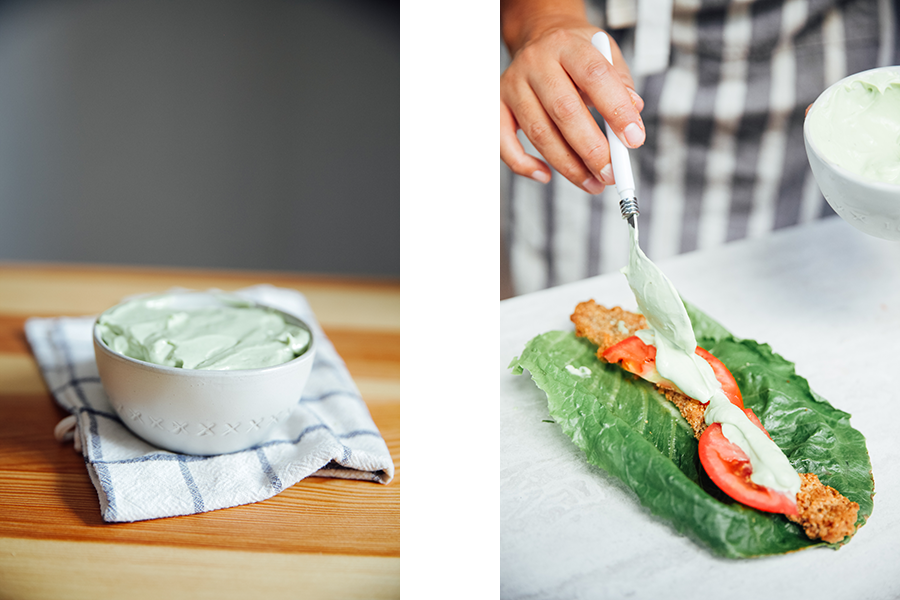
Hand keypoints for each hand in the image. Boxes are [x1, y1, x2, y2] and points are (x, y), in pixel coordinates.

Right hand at [500, 16, 644, 193]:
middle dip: (591, 149)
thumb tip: (633, 114)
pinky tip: (546, 175)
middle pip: (564, 110)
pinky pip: (504, 143)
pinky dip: (523, 164)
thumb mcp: (605, 53)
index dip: (616, 110)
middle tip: (611, 173)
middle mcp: (536, 63)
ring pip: (538, 132)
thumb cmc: (576, 53)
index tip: (634, 140)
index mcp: (567, 45)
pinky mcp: (497, 106)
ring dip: (567, 165)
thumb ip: (621, 83)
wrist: (539, 37)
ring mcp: (513, 85)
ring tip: (592, 182)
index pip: (594, 76)